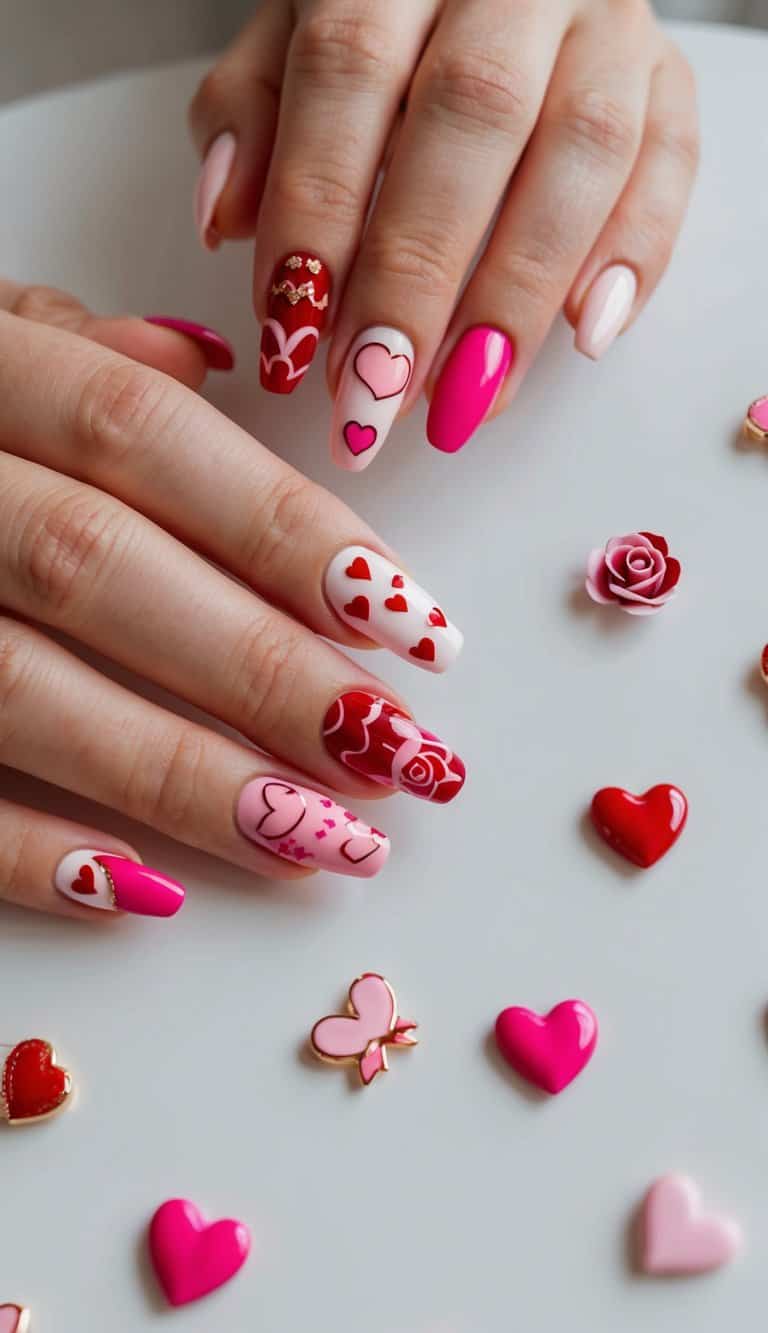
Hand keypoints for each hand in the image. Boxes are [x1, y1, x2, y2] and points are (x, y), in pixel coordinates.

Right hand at [0, 282, 463, 919]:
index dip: (288, 534)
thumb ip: (69, 351)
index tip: (417, 627)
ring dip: (183, 779)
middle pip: (102, 573)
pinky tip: (148, 895)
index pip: (144, 438)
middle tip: (402, 756)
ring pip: (19, 692)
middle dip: (264, 674)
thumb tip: (212, 364)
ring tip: (323, 841)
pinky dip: (27, 853)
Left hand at [190, 0, 697, 465]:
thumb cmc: (390, 15)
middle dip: (416, 277)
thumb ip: (252, 109)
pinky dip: (633, 256)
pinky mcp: (667, 78)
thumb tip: (226, 220)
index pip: (349, 72)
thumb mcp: (295, 30)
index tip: (291, 335)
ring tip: (463, 402)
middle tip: (373, 393)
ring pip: (582, 151)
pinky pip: (672, 163)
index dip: (318, 211)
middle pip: (471, 119)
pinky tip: (581, 338)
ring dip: (517, 293)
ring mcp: (606, 23)